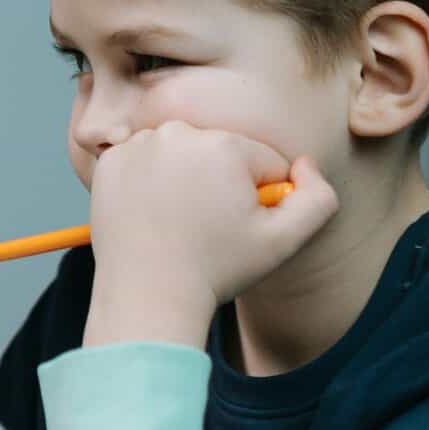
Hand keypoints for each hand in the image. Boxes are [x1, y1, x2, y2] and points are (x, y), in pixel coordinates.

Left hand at [83, 122, 338, 346]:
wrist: (147, 296)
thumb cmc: (216, 270)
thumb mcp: (284, 241)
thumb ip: (318, 197)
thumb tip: (303, 164)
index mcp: (223, 145)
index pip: (263, 161)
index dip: (260, 198)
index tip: (236, 226)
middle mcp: (177, 133)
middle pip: (222, 152)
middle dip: (222, 184)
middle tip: (206, 227)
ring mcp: (137, 145)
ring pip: (184, 153)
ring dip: (187, 178)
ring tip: (179, 222)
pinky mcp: (110, 162)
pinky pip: (147, 161)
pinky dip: (151, 182)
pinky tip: (152, 215)